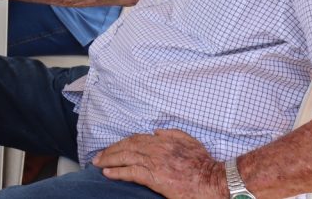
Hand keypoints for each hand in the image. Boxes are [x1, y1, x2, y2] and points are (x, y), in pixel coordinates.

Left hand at [93, 130, 223, 198]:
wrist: (214, 180)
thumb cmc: (204, 163)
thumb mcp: (189, 141)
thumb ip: (172, 133)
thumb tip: (156, 131)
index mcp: (162, 140)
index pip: (135, 139)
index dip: (121, 143)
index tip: (111, 148)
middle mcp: (156, 148)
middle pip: (126, 147)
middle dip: (110, 151)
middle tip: (97, 157)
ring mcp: (154, 162)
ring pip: (125, 158)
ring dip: (109, 160)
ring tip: (97, 164)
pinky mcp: (155, 177)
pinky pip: (131, 172)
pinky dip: (117, 172)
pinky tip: (108, 173)